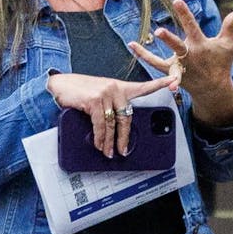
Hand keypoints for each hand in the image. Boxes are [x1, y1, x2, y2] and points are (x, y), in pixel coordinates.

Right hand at [46, 73, 173, 157]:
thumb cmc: (78, 92)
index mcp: (118, 87)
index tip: (174, 81)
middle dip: (124, 137)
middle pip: (127, 117)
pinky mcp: (95, 100)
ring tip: (109, 152)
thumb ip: (109, 107)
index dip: (159, 84)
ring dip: (111, 142)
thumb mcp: (98, 96)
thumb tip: (114, 129)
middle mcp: (115, 88)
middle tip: (123, 150)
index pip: (142, 86)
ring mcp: (105, 93)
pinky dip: (101, 137)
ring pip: (114, 124)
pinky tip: (100, 144)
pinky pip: (101, 125)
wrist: (58, 85)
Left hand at [128, 0, 232, 126]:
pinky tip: (132, 45)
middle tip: (160, 31)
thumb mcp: (229, 44)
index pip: (192, 27)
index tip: (177, 1)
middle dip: (169, 39)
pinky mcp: (170, 72)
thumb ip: (232, 25)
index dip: (185, 14)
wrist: (213, 88)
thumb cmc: (221, 62)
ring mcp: (178, 66)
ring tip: (135, 44)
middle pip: (178, 46)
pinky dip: (143, 56)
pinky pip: (154, 64)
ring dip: (149, 54)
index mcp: (201, 45)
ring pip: (162, 60)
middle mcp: (188, 56)